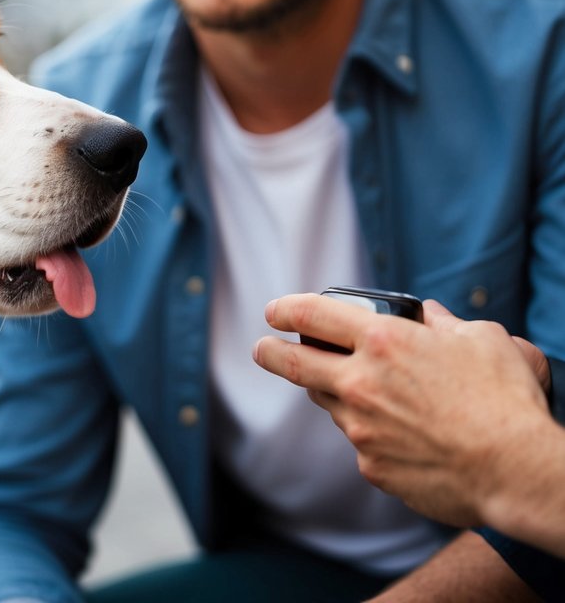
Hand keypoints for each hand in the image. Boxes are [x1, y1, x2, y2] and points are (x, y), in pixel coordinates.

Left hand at [253, 294, 551, 528]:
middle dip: (270, 352)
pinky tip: (407, 437)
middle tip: (263, 348)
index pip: (311, 315)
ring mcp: (360, 427)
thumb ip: (443, 323)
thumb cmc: (504, 400)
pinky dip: (375, 434)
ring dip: (337, 394)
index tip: (275, 312)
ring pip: (329, 403)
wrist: (515, 469)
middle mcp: (360, 383)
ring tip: (366, 393)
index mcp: (382, 341)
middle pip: (293, 363)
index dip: (285, 310)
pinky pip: (361, 442)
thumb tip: (428, 315)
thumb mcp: (480, 339)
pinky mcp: (370, 465)